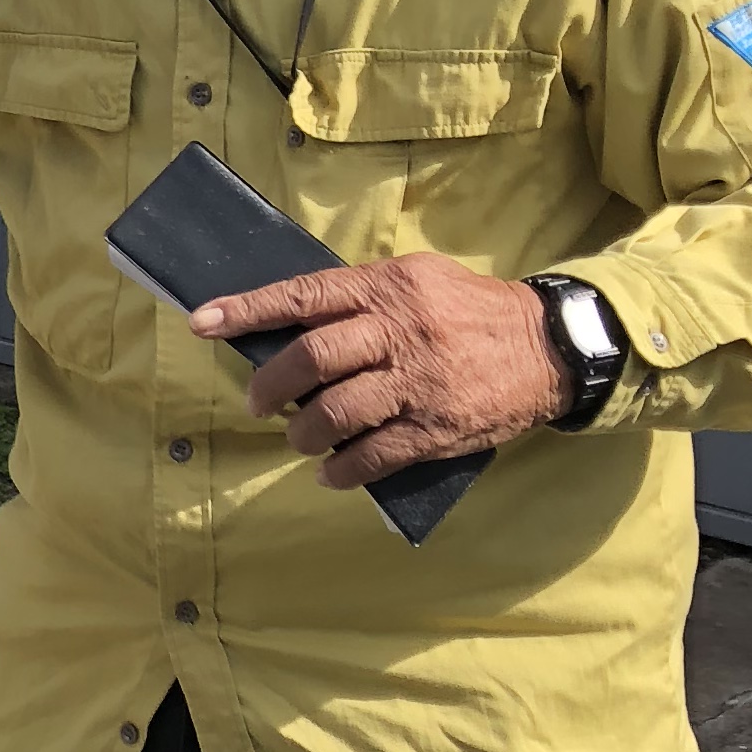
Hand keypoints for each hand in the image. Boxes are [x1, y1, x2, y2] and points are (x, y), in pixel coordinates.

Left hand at [192, 255, 569, 486]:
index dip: (248, 310)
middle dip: (271, 385)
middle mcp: (398, 332)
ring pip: (336, 413)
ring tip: (297, 437)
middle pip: (312, 358)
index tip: (203, 322)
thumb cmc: (469, 310)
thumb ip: (361, 295)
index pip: (304, 296)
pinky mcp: (435, 429)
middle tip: (258, 403)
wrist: (549, 347)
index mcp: (388, 288)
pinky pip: (373, 456)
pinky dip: (341, 470)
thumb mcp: (418, 279)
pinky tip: (330, 472)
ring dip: (302, 432)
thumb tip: (292, 320)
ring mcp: (417, 383)